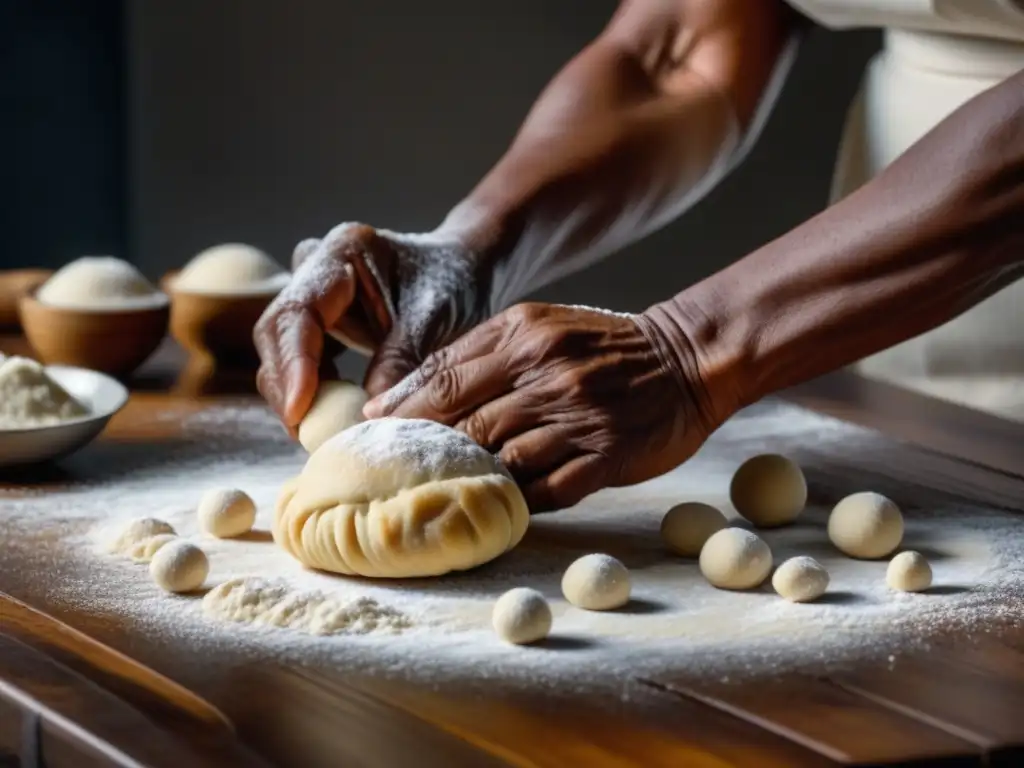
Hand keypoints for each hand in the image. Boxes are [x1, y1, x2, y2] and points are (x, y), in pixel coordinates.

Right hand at [254, 223, 490, 432]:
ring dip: (295, 393)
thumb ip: (399, 362)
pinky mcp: (317, 320)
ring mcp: (311, 292)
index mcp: (344, 251)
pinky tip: (329, 416)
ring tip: (317, 432)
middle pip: (278, 331)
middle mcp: (315, 266)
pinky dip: (310, 391)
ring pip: (281, 349)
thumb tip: (363, 417)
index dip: (295, 363)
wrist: (463, 267)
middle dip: (287, 386)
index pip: (300, 311)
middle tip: (305, 433)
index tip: (299, 409)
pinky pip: (298, 359)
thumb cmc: (453, 282)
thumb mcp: (434, 319)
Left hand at [363, 302, 716, 511]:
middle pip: (465, 420)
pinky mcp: (606, 456)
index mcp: (525, 336)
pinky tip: (496, 508)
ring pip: (501, 458)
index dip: (403, 405)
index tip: (372, 427)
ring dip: (467, 478)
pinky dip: (517, 501)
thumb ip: (486, 352)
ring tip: (435, 495)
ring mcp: (578, 417)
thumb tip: (422, 388)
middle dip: (424, 449)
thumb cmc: (604, 345)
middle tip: (391, 471)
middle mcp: (547, 373)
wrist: (686, 358)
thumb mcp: (543, 326)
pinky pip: (548, 489)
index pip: (445, 374)